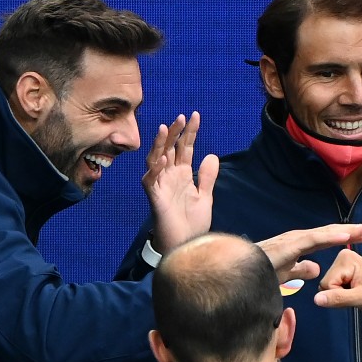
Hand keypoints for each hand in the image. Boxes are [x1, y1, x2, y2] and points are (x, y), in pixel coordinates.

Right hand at [143, 112, 219, 252]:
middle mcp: (170, 176)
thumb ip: (207, 177)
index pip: (184, 148)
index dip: (189, 132)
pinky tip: (162, 159)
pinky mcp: (155, 198)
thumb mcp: (205, 197)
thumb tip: (211, 154)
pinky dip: (155, 169)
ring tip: (166, 129)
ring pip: (156, 159)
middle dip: (175, 133)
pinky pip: (151, 181)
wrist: (186, 245)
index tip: (195, 115)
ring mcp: (161, 186)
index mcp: (182, 174)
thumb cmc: (192, 223)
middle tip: (182, 117)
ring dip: (160, 145)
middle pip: (170, 149)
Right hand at [257, 222, 361, 282]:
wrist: (241, 273)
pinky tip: (346, 236)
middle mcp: (300, 238)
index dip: (347, 236)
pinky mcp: (290, 245)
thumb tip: (316, 269)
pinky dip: (331, 237)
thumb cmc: (259, 273)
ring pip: (326, 233)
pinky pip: (314, 240)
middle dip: (354, 230)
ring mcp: (295, 239)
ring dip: (348, 231)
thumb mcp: (286, 275)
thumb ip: (301, 270)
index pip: (329, 239)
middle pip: (332, 233)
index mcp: (301, 245)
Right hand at [313, 248, 361, 317]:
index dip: (338, 294)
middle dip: (339, 294)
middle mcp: (342, 257)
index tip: (355, 294)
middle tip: (356, 295)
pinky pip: (334, 287)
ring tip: (357, 293)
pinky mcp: (345, 272)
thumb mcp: (361, 298)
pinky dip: (343, 293)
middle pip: (326, 284)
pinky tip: (355, 292)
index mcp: (345, 258)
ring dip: (341, 294)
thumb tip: (316, 299)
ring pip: (328, 287)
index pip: (326, 283)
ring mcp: (343, 264)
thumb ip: (338, 298)